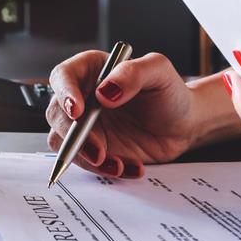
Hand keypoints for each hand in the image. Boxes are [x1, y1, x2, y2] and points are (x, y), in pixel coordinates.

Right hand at [46, 50, 212, 178]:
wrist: (183, 124)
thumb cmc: (170, 92)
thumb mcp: (158, 71)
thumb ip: (133, 73)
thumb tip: (105, 90)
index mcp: (92, 70)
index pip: (63, 76)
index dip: (64, 93)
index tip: (77, 111)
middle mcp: (83, 97)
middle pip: (57, 113)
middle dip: (73, 135)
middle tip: (98, 150)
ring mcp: (86, 125)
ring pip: (63, 142)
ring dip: (84, 158)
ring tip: (117, 164)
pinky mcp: (93, 148)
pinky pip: (85, 162)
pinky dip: (104, 170)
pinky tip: (129, 168)